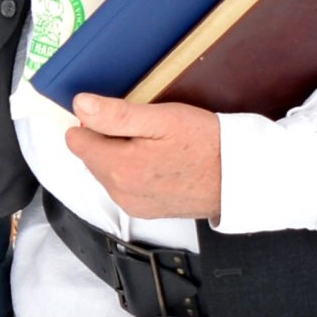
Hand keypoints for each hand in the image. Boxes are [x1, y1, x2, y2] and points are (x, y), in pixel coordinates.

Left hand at [66, 93, 220, 221]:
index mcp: (118, 168)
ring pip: (108, 171)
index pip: (76, 140)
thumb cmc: (206, 144)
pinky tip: (161, 161)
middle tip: (147, 129)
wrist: (239, 177)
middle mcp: (120, 192)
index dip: (95, 122)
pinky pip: (125, 185)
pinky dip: (135, 171)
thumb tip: (80, 105)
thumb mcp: (162, 118)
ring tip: (157, 145)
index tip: (121, 117)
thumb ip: (116, 114)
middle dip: (109, 139)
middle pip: (91, 157)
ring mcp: (133, 205)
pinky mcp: (146, 211)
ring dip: (122, 155)